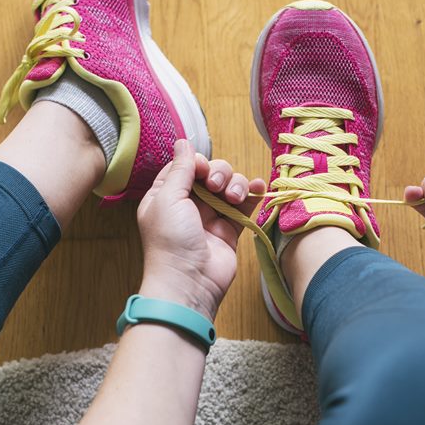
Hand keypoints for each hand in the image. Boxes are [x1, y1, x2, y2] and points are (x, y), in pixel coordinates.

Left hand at [136, 140, 266, 318]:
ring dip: (236, 184)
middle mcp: (188, 204)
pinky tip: (258, 189)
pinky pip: (245, 205)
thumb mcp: (167, 198)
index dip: (198, 163)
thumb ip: (180, 169)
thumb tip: (183, 141)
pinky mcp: (230, 229)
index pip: (186, 166)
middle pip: (211, 172)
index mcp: (166, 195)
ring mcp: (211, 216)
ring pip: (230, 185)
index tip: (202, 171)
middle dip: (219, 173)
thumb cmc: (171, 241)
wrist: (189, 282)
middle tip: (217, 188)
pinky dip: (253, 194)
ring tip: (233, 198)